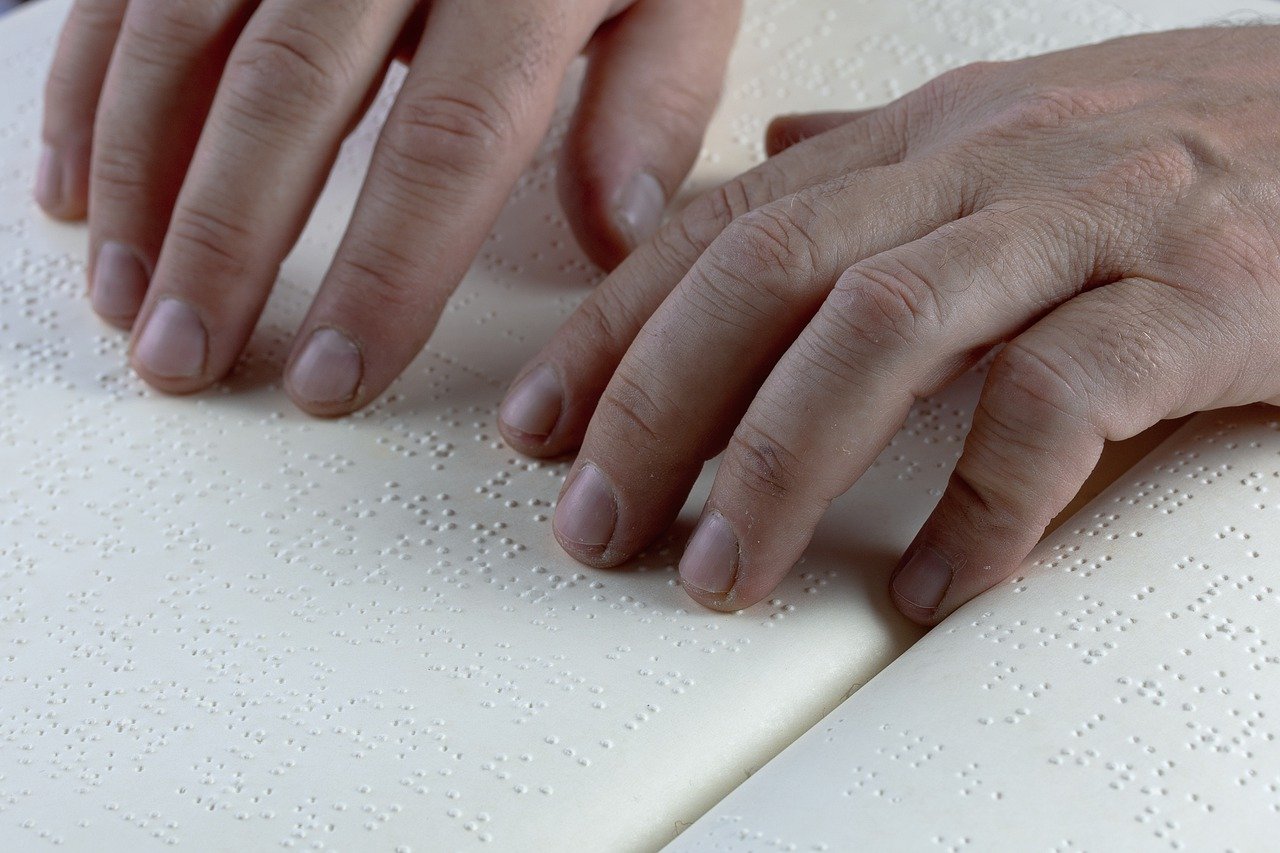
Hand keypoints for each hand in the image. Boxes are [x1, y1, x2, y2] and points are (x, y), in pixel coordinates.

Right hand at [36, 0, 739, 411]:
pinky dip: (92, 87)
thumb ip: (653, 99)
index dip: (382, 271)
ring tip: (128, 299)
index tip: (332, 376)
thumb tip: (617, 232)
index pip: (446, 143)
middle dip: (227, 242)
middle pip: (290, 96)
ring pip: (186, 34)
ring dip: (141, 176)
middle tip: (189, 359)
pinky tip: (76, 186)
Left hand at [498, 26, 1279, 624]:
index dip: (613, 327)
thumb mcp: (1008, 130)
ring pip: (884, 329)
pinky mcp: (1198, 296)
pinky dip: (981, 507)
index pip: (723, 227)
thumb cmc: (1185, 143)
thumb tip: (773, 156)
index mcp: (923, 137)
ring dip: (779, 464)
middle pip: (769, 276)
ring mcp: (1086, 223)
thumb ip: (877, 160)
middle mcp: (981, 166)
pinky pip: (1058, 403)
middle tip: (596, 522)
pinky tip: (931, 586)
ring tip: (721, 572)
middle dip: (658, 406)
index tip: (540, 425)